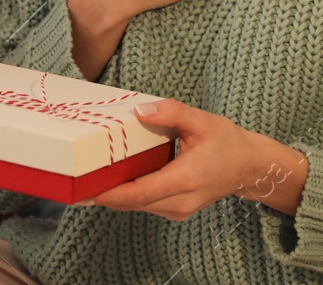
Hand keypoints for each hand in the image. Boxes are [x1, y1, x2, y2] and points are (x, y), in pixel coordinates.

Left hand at [82, 99, 307, 218]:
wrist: (249, 167)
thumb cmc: (226, 141)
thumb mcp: (201, 120)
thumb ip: (171, 112)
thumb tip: (139, 111)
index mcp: (185, 179)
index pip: (139, 192)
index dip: (110, 193)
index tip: (85, 189)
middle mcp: (180, 201)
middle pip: (132, 202)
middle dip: (103, 193)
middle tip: (73, 179)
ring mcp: (178, 210)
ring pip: (137, 206)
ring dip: (113, 194)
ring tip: (86, 176)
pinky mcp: (175, 210)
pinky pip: (145, 204)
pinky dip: (127, 194)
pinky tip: (111, 178)